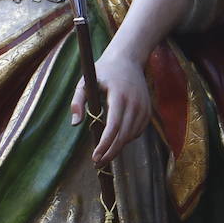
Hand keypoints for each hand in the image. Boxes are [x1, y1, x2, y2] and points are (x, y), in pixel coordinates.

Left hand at [70, 51, 150, 165]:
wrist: (128, 59)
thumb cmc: (103, 71)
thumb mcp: (85, 81)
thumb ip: (78, 101)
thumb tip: (75, 124)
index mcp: (119, 95)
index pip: (114, 126)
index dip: (105, 144)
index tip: (95, 156)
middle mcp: (134, 102)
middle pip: (124, 135)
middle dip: (111, 152)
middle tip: (98, 163)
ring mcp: (143, 107)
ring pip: (132, 135)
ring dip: (118, 147)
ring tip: (104, 154)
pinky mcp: (148, 110)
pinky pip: (138, 131)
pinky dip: (127, 138)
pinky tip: (116, 140)